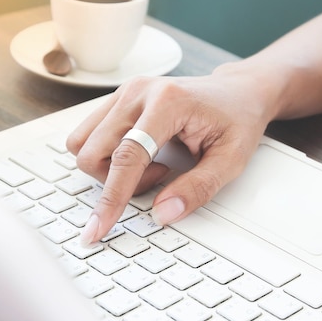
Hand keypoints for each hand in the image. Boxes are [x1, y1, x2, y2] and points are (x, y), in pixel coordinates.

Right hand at [66, 71, 273, 243]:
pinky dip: (110, 156)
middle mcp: (137, 92)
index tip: (98, 229)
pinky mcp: (117, 99)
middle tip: (163, 175)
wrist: (238, 92)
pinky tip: (142, 154)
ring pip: (83, 144)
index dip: (111, 197)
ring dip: (111, 169)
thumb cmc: (237, 120)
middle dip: (119, 181)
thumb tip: (162, 214)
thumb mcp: (231, 159)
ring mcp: (124, 92)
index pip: (126, 156)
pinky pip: (89, 136)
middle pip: (93, 152)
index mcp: (167, 102)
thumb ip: (198, 188)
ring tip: (152, 164)